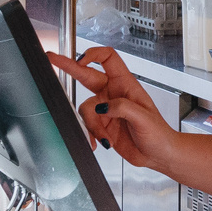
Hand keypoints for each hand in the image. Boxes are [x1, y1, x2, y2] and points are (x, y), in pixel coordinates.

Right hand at [50, 48, 173, 171]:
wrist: (158, 155)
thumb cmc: (159, 134)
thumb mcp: (144, 118)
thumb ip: (122, 108)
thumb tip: (102, 107)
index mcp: (125, 84)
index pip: (108, 58)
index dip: (93, 55)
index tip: (80, 60)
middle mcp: (113, 94)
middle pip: (86, 75)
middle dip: (69, 67)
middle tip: (52, 58)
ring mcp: (106, 109)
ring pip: (85, 109)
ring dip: (92, 126)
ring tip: (105, 138)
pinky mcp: (102, 125)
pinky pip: (86, 126)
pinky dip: (90, 136)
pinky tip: (100, 143)